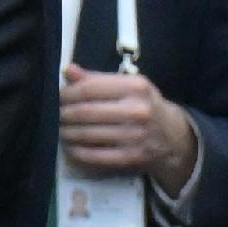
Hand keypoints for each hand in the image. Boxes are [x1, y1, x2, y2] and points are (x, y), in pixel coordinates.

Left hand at [59, 64, 197, 185]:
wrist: (172, 136)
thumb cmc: (143, 105)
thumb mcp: (127, 86)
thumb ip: (96, 79)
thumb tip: (68, 69)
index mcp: (136, 87)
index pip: (89, 88)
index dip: (67, 94)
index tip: (57, 97)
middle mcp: (137, 110)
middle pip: (84, 112)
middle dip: (63, 114)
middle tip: (55, 115)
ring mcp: (134, 135)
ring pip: (86, 134)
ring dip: (66, 133)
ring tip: (60, 129)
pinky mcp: (130, 157)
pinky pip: (93, 155)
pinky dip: (76, 151)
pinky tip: (70, 146)